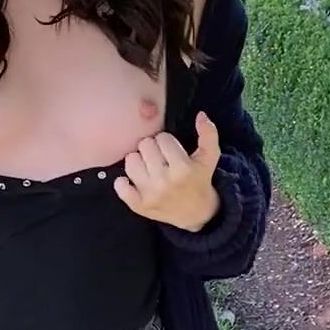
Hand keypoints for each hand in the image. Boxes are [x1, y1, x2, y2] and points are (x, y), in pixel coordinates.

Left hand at [112, 111, 222, 230]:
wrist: (196, 214)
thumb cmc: (200, 180)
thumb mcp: (209, 157)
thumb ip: (209, 134)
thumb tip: (200, 115)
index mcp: (183, 168)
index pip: (162, 138)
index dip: (167, 142)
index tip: (172, 151)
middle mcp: (164, 182)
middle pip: (145, 146)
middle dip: (153, 149)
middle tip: (160, 158)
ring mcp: (149, 195)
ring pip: (130, 161)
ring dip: (139, 161)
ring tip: (149, 167)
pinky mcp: (138, 206)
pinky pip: (120, 187)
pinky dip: (123, 182)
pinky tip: (134, 181)